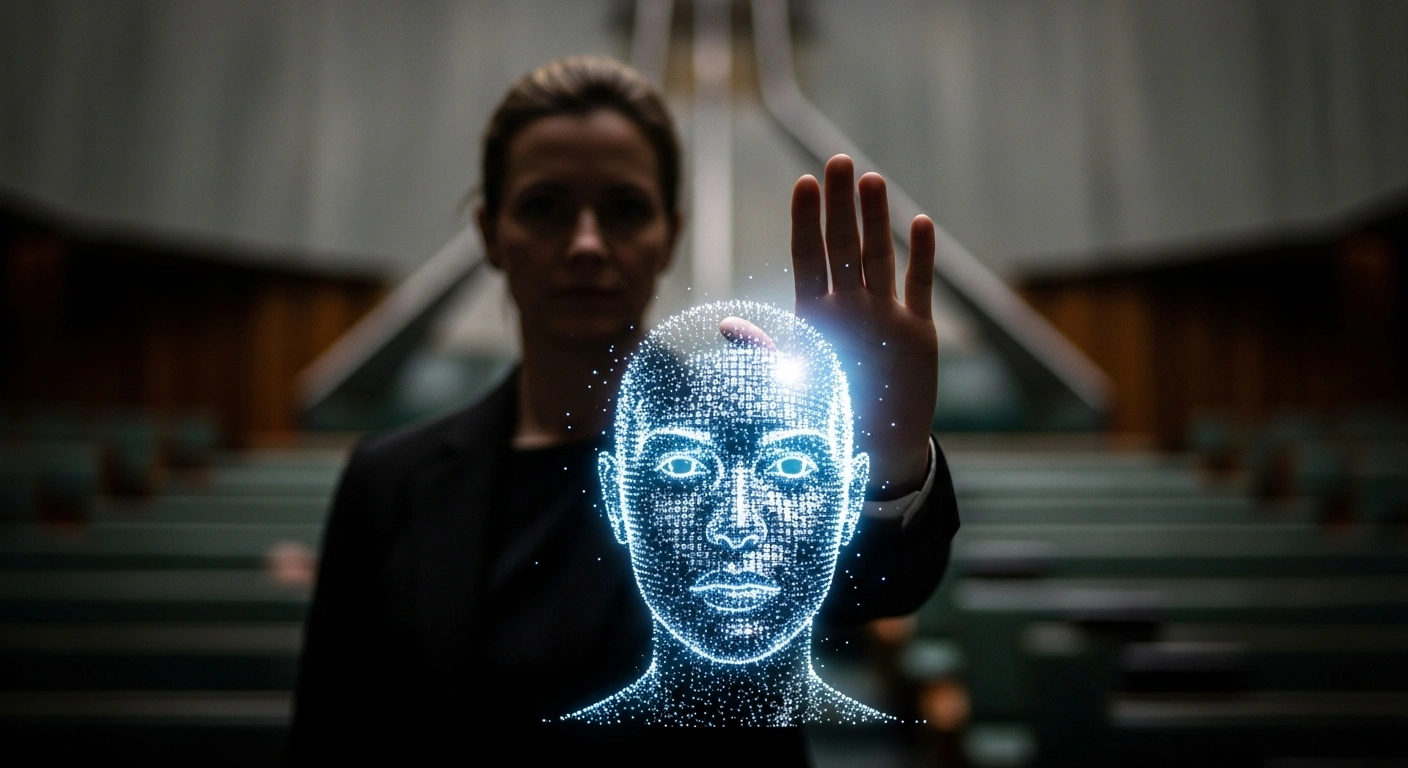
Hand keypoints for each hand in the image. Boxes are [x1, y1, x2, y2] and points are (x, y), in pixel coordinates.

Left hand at [790, 155, 936, 498]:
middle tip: (837, 161)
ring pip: (878, 257)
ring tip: (872, 180)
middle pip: (842, 246)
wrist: (873, 452)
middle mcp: (849, 308)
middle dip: (839, 205)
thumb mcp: (793, 383)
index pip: (807, 258)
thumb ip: (766, 352)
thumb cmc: (825, 420)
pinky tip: (919, 224)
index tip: (802, 184)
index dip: (805, 221)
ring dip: (877, 220)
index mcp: (814, 316)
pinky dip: (920, 258)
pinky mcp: (916, 332)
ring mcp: (884, 316)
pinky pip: (918, 287)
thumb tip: (729, 324)